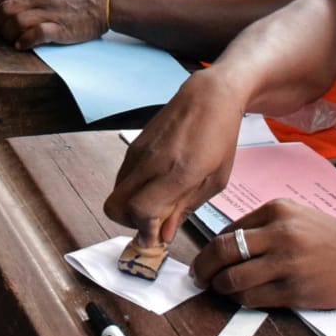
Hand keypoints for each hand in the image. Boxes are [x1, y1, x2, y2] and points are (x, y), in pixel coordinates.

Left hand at [0, 0, 109, 47]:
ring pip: (15, 23)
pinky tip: (22, 45)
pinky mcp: (60, 28)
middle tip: (1, 33)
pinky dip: (24, 42)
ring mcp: (50, 12)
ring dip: (8, 35)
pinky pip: (34, 35)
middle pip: (5, 11)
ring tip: (11, 40)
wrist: (107, 1)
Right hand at [104, 71, 246, 247]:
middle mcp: (151, 161)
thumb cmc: (219, 138)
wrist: (208, 96)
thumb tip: (163, 235)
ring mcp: (138, 152)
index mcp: (179, 171)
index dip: (147, 231)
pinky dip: (133, 190)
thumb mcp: (214, 181)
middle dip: (131, 223)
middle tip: (154, 222)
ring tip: (158, 202)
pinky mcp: (133, 145)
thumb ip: (185, 208)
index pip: (142, 211)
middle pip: (115, 206)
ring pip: (115, 194)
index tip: (158, 238)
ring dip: (131, 207)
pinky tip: (155, 185)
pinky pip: (122, 178)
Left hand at [191, 200, 335, 308]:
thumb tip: (224, 244)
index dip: (210, 248)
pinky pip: (253, 299)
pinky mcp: (295, 291)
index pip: (227, 230)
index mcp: (277, 210)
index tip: (204, 259)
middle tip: (198, 276)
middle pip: (222, 251)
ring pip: (233, 279)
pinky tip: (244, 297)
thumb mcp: (297, 216)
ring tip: (220, 289)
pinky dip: (241, 300)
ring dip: (220, 287)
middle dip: (203, 267)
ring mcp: (287, 264)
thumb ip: (262, 225)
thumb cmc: (331, 238)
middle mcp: (280, 234)